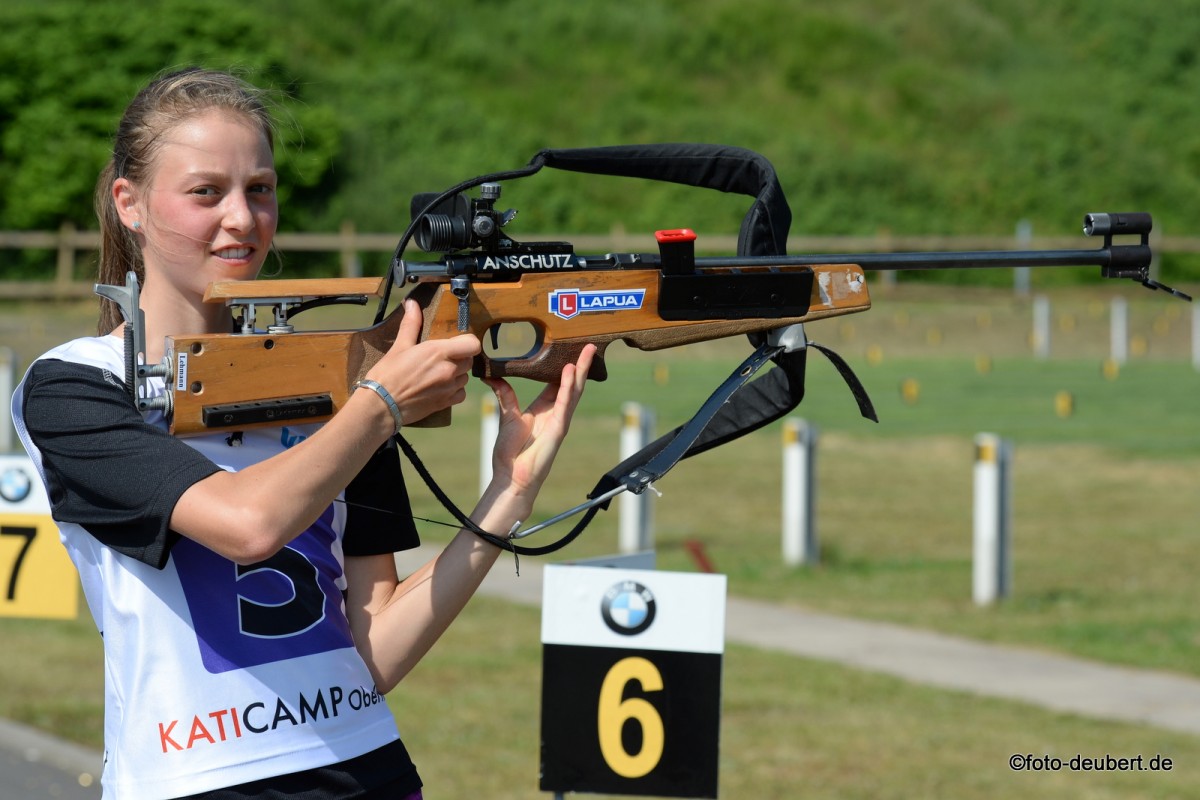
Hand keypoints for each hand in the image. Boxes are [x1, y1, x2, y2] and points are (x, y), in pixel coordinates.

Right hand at [368, 299, 480, 423]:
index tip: (457, 342)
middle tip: (444, 357)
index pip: (472, 344)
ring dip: (457, 373)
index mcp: (439, 352)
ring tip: (440, 372)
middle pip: (469, 360)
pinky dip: (455, 390)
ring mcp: (448, 388)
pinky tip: (441, 387)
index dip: (468, 342)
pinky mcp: (445, 403)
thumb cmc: (387, 374)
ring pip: (465, 377)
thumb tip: (412, 303)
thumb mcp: (399, 346)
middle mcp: (448, 370)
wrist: (381, 404)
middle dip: (460, 357)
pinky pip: (461, 394)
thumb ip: (411, 324)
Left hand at [481, 343, 595, 519]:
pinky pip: (564, 404)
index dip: (565, 366)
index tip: (569, 349)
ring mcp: (559, 421)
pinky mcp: (558, 429)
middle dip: (581, 364)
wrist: (511, 475)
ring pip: (573, 391)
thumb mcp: (507, 415)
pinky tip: (570, 372)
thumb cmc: (510, 451)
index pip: (557, 383)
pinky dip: (567, 388)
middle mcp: (555, 413)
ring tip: (587, 351)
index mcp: (544, 409)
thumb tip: (492, 376)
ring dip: (580, 371)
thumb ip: (505, 395)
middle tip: (588, 345)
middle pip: (571, 384)